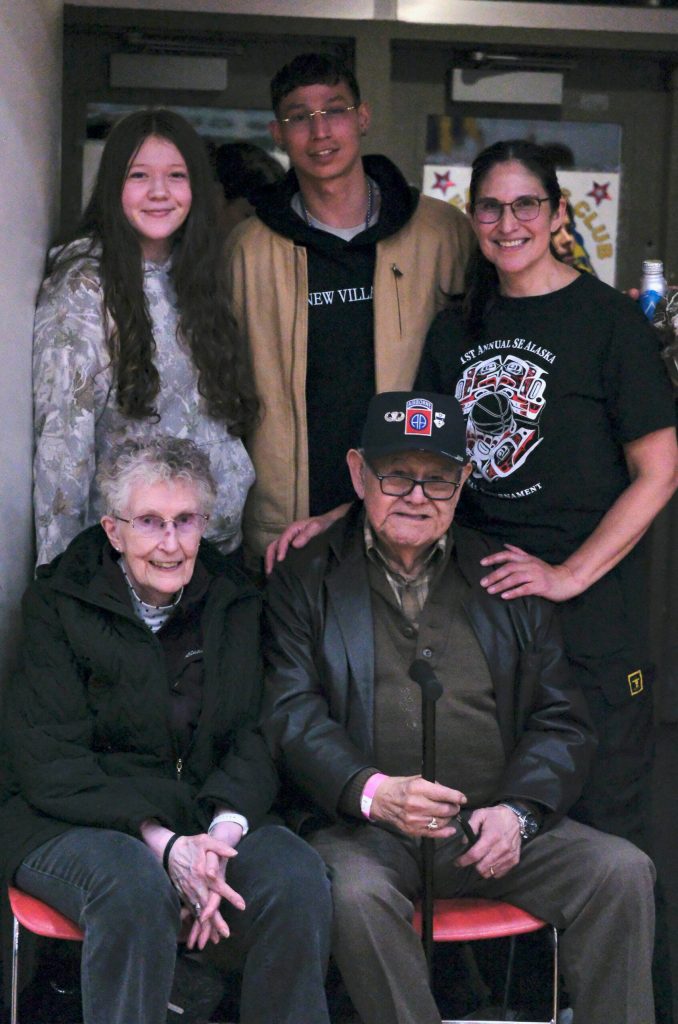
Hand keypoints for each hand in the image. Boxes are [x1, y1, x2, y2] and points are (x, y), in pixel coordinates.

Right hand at [167, 833, 244, 949]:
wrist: (169, 851)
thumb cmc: (190, 845)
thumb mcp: (205, 841)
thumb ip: (220, 847)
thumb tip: (234, 853)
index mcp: (203, 873)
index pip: (219, 887)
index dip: (230, 896)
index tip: (242, 905)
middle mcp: (196, 886)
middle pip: (208, 907)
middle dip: (216, 922)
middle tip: (225, 934)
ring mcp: (189, 892)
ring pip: (198, 913)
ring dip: (206, 927)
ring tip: (215, 940)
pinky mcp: (184, 896)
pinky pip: (192, 912)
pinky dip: (197, 925)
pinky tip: (202, 935)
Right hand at [264, 504, 349, 574]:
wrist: (329, 522)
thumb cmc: (324, 524)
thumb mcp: (317, 527)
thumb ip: (307, 535)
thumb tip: (295, 545)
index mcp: (292, 529)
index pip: (282, 540)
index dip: (280, 550)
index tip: (280, 560)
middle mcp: (288, 535)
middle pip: (273, 546)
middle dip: (270, 558)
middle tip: (270, 572)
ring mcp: (289, 541)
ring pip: (275, 550)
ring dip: (271, 560)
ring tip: (272, 574)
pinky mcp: (292, 546)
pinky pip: (282, 553)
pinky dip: (277, 561)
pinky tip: (279, 570)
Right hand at [369, 775, 466, 838]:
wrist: (380, 799)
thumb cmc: (399, 786)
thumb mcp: (415, 779)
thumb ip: (432, 786)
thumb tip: (448, 794)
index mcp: (418, 788)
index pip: (444, 794)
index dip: (457, 796)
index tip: (463, 798)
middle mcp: (416, 804)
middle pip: (445, 810)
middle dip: (454, 808)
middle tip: (455, 806)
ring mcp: (414, 819)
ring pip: (441, 822)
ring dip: (448, 818)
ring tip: (448, 814)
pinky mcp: (412, 830)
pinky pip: (433, 833)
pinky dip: (444, 832)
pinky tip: (450, 829)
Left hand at [454, 806, 520, 878]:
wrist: (515, 817)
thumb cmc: (495, 816)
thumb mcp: (480, 814)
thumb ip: (470, 826)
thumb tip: (463, 842)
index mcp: (491, 837)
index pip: (475, 855)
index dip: (464, 860)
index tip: (457, 862)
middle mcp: (502, 848)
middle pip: (482, 868)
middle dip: (472, 865)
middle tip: (470, 859)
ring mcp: (509, 856)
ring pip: (490, 873)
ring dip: (482, 869)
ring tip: (480, 860)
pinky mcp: (514, 860)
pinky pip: (499, 873)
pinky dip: (492, 870)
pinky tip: (490, 862)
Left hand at [480, 545, 582, 601]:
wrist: (566, 580)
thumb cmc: (547, 571)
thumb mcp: (533, 559)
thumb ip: (519, 553)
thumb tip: (505, 545)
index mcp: (526, 558)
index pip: (507, 555)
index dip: (494, 558)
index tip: (482, 563)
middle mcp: (530, 565)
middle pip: (509, 568)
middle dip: (494, 574)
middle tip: (483, 582)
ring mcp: (536, 575)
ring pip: (515, 578)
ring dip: (501, 584)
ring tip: (490, 590)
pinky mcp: (540, 586)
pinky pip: (524, 589)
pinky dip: (513, 592)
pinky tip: (504, 596)